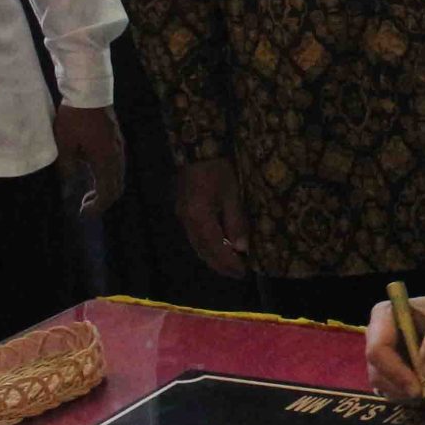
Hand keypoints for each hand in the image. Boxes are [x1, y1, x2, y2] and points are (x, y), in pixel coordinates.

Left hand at [53, 102, 126, 211]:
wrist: (89, 92)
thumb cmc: (74, 118)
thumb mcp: (64, 145)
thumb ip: (68, 167)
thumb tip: (70, 184)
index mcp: (105, 160)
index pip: (107, 192)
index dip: (97, 207)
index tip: (83, 213)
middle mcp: (117, 156)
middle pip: (117, 187)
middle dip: (103, 201)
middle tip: (85, 206)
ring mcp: (119, 147)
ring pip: (119, 176)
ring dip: (106, 188)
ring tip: (88, 193)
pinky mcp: (117, 140)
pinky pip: (117, 166)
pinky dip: (108, 177)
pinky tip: (93, 173)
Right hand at [176, 156, 249, 276]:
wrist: (197, 150)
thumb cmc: (218, 169)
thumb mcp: (232, 194)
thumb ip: (236, 222)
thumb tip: (242, 248)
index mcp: (199, 218)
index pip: (215, 249)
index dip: (228, 263)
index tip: (242, 272)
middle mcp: (187, 222)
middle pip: (203, 251)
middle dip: (220, 265)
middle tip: (237, 274)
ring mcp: (182, 217)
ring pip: (197, 246)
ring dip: (213, 258)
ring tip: (230, 265)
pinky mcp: (183, 212)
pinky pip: (194, 237)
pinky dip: (206, 247)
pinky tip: (217, 248)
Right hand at [364, 283, 424, 396]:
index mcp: (385, 315)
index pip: (377, 350)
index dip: (395, 371)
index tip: (419, 386)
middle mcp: (377, 335)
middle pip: (377, 371)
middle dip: (402, 385)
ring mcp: (382, 355)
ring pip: (384, 385)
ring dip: (408, 391)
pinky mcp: (390, 371)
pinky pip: (393, 391)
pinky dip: (409, 394)